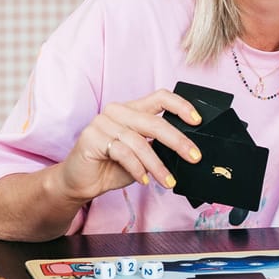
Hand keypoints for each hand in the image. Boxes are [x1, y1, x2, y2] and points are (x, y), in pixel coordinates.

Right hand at [55, 88, 205, 204]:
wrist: (80, 182)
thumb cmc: (112, 167)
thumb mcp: (142, 156)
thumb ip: (158, 147)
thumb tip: (186, 150)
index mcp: (131, 109)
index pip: (160, 97)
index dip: (181, 106)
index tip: (197, 121)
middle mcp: (117, 111)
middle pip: (154, 122)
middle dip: (178, 141)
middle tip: (194, 157)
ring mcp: (103, 123)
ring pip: (139, 142)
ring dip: (157, 165)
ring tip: (167, 181)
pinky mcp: (92, 138)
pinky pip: (123, 152)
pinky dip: (137, 168)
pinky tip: (144, 180)